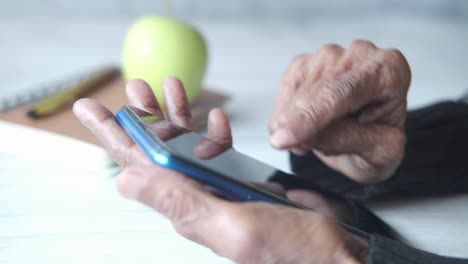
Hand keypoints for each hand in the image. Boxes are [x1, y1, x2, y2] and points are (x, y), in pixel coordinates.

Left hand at [73, 77, 366, 262]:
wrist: (329, 249)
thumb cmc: (288, 249)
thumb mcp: (232, 226)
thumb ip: (181, 202)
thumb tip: (127, 181)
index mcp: (187, 207)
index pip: (138, 168)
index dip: (115, 137)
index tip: (94, 111)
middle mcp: (196, 196)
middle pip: (158, 150)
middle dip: (144, 115)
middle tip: (137, 88)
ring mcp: (216, 186)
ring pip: (187, 145)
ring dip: (177, 115)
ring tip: (172, 89)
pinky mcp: (236, 179)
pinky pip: (217, 150)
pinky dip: (213, 131)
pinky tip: (214, 119)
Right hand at [269, 40, 410, 182]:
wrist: (367, 139)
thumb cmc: (380, 142)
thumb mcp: (379, 153)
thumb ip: (348, 140)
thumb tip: (307, 134)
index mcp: (389, 71)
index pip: (343, 90)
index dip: (311, 115)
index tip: (285, 139)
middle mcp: (359, 55)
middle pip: (316, 91)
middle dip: (300, 124)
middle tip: (301, 148)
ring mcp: (328, 56)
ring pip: (297, 93)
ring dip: (295, 124)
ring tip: (315, 139)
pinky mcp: (303, 63)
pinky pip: (285, 93)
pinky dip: (285, 117)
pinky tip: (301, 127)